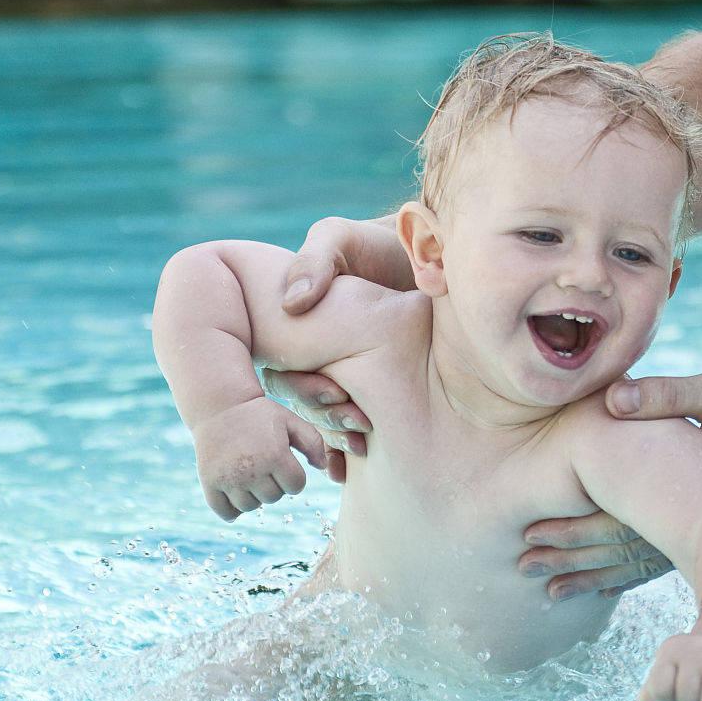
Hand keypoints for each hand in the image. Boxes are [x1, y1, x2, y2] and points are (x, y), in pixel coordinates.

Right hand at [193, 398, 325, 521]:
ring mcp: (229, 478)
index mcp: (275, 455)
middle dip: (273, 482)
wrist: (220, 407)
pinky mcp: (210, 483)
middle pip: (273, 497)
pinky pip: (227, 512)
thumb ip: (312, 442)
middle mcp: (252, 470)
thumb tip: (323, 468)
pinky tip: (234, 491)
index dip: (293, 474)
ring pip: (251, 507)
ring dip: (253, 494)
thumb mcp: (289, 420)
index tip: (283, 460)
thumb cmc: (259, 414)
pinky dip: (232, 508)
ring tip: (248, 472)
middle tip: (263, 462)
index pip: (295, 486)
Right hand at [262, 215, 411, 476]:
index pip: (281, 373)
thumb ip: (314, 261)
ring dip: (338, 436)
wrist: (420, 255)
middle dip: (324, 418)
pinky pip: (353, 427)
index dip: (301, 389)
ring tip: (363, 440)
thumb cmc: (372, 243)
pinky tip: (358, 463)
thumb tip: (293, 304)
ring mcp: (340, 377)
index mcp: (292, 332)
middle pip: (301, 404)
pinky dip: (349, 448)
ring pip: (324, 421)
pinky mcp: (370, 393)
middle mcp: (310, 359)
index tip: (333, 392)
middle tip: (357, 421)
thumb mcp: (340, 238)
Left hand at [519, 369, 701, 598]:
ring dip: (595, 573)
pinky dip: (629, 571)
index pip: (622, 515)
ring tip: (551, 586)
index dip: (576, 526)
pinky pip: (666, 558)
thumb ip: (668, 396)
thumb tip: (612, 399)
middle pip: (623, 545)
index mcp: (692, 490)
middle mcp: (698, 522)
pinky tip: (607, 581)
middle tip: (523, 564)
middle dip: (573, 556)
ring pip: (641, 560)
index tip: (532, 531)